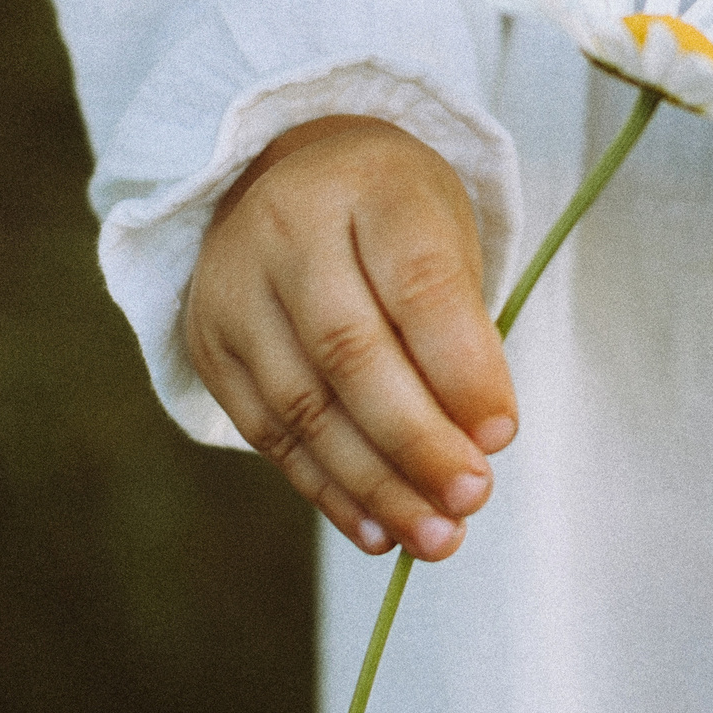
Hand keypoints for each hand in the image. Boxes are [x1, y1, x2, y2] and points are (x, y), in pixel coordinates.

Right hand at [184, 116, 516, 560]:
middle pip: (349, 352)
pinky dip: (328, 490)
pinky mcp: (210, 345)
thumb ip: (460, 329)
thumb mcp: (443, 234)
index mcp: (368, 186)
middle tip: (471, 497)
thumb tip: (477, 443)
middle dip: (416, 440)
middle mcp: (287, 230)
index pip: (417, 283)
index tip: (503, 434)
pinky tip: (378, 528)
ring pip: (303, 406)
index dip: (462, 367)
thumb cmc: (392, 217)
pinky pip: (269, 434)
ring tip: (435, 535)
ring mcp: (234, 289)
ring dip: (375, 484)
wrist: (291, 177)